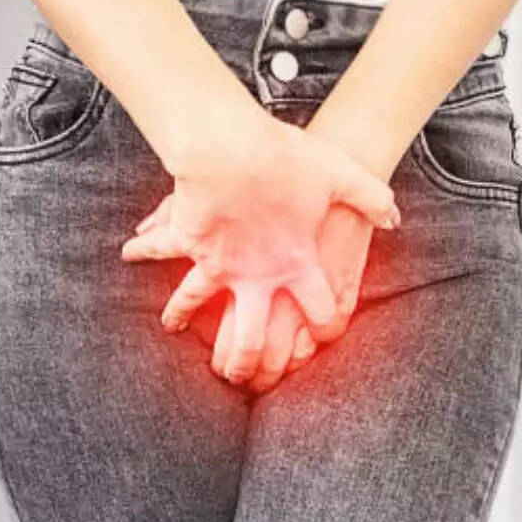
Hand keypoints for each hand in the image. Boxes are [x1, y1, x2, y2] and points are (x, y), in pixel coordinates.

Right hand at [119, 111, 398, 383]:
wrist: (233, 147)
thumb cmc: (288, 160)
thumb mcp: (342, 175)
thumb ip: (372, 198)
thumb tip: (394, 217)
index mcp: (297, 264)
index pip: (320, 313)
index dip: (326, 331)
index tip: (320, 341)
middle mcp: (256, 275)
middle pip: (251, 338)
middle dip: (244, 363)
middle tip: (240, 375)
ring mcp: (218, 262)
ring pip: (194, 304)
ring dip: (180, 316)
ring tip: (171, 327)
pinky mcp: (188, 240)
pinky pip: (160, 249)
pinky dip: (141, 248)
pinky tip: (127, 251)